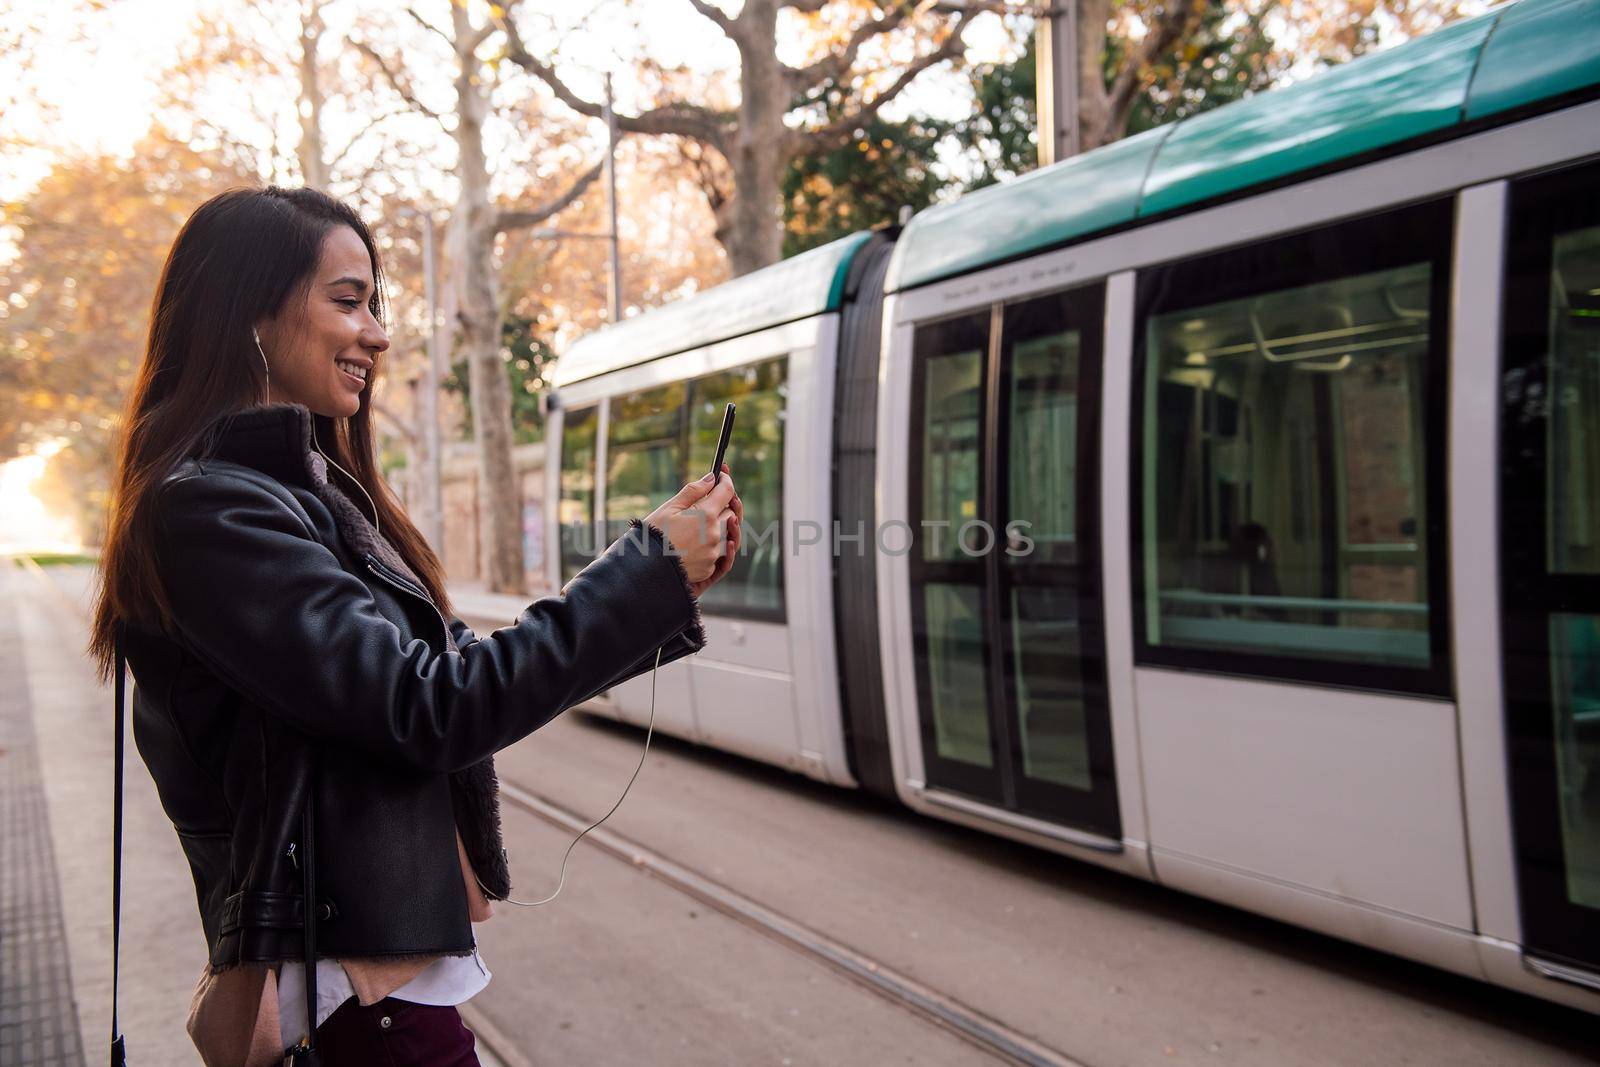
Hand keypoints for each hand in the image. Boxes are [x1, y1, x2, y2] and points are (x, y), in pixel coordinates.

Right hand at [643, 463, 741, 596]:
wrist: (644, 568)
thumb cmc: (653, 534)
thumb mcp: (670, 507)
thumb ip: (693, 491)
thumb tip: (711, 478)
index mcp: (706, 515)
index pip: (727, 492)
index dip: (726, 482)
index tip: (722, 476)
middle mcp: (714, 534)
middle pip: (731, 515)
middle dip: (723, 506)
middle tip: (708, 502)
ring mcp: (713, 553)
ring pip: (727, 535)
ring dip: (718, 528)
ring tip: (698, 526)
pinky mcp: (709, 568)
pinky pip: (717, 554)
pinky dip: (710, 547)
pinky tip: (693, 545)